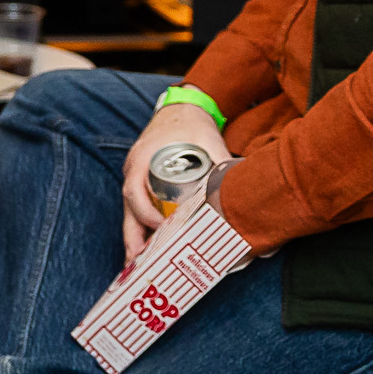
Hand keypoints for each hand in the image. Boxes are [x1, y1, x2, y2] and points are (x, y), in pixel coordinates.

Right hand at [122, 102, 232, 264]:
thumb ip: (224, 165)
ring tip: (139, 264)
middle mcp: (133, 170)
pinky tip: (149, 246)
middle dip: (131, 238)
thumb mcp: (209, 142)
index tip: (162, 230)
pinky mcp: (142, 182)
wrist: (183, 108)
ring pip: (130, 212)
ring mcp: (135, 177)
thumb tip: (245, 191)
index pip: (134, 193)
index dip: (145, 215)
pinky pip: (136, 207)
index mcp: (142, 160)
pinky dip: (141, 227)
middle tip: (137, 263)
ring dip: (135, 237)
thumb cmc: (191, 125)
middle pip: (127, 210)